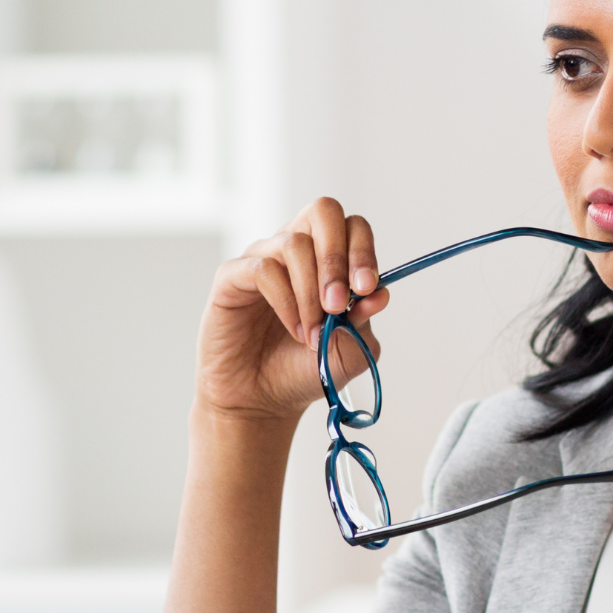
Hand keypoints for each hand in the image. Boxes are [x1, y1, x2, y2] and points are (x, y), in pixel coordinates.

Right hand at [195, 197, 391, 424]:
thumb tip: (380, 294)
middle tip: (337, 303)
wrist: (261, 401)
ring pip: (294, 244)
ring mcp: (261, 258)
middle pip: (323, 211)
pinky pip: (263, 269)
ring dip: (311, 293)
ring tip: (313, 334)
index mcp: (327, 258)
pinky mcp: (231, 277)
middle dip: (337, 257)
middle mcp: (295, 249)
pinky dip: (286, 302)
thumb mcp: (347, 351)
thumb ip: (364, 321)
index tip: (366, 289)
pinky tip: (294, 330)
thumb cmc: (303, 369)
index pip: (352, 227)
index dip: (363, 251)